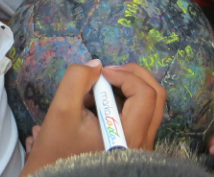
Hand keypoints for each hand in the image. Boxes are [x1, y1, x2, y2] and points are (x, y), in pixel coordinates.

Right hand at [20, 61, 165, 175]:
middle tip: (106, 72)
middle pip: (155, 95)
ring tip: (100, 87)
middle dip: (131, 75)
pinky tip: (100, 102)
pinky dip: (125, 100)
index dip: (124, 75)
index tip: (99, 73)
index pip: (144, 93)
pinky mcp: (135, 145)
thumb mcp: (60, 110)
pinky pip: (141, 114)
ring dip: (128, 86)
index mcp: (130, 136)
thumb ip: (77, 79)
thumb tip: (97, 65)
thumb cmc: (57, 150)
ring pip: (150, 104)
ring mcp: (141, 145)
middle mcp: (143, 142)